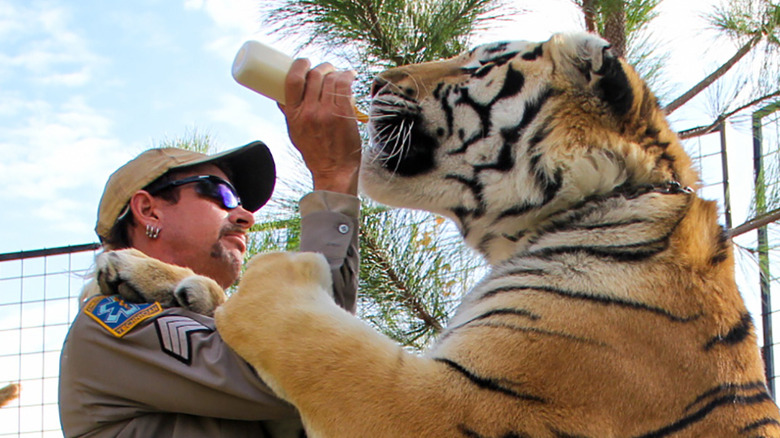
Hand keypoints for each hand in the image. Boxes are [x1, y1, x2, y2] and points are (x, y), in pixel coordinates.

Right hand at [279, 59, 361, 194]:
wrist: (334, 170)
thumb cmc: (315, 152)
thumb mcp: (294, 132)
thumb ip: (289, 113)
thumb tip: (279, 97)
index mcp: (294, 114)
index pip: (293, 80)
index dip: (299, 65)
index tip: (304, 61)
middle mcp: (309, 112)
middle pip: (314, 76)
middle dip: (321, 67)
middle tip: (326, 69)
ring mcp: (327, 112)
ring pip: (330, 79)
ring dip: (335, 71)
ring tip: (338, 73)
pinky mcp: (343, 114)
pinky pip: (344, 85)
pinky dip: (347, 76)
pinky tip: (349, 75)